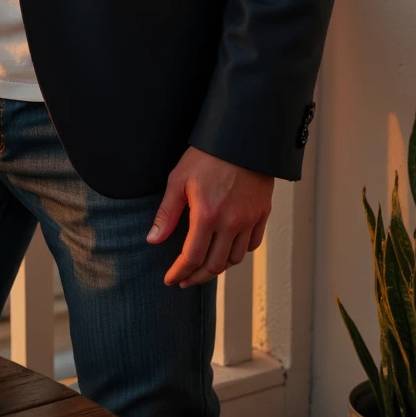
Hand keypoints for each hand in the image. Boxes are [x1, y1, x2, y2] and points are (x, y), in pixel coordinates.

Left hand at [147, 147, 273, 287]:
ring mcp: (249, 219)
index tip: (171, 279)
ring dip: (218, 267)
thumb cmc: (206, 155)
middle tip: (185, 279)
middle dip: (197, 277)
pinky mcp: (262, 213)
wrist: (241, 137)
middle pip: (215, 265)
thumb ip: (167, 213)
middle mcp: (231, 222)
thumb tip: (153, 240)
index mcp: (207, 215)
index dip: (180, 272)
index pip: (192, 257)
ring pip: (235, 259)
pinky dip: (238, 253)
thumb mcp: (179, 179)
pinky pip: (251, 245)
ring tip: (204, 267)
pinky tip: (227, 250)